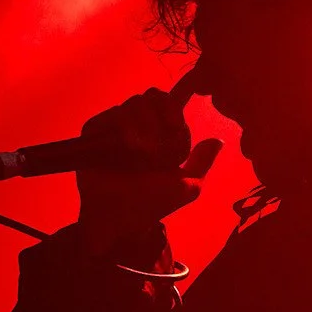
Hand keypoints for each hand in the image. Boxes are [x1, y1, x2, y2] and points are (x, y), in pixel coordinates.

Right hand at [75, 87, 224, 252]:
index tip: (175, 125)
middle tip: (157, 141)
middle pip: (150, 97)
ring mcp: (114, 129)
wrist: (118, 215)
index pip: (166, 102)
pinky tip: (123, 147)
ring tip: (139, 152)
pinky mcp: (93, 132)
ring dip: (141, 126)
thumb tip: (218, 141)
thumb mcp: (186, 186)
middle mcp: (136, 128)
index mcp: (157, 134)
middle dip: (158, 115)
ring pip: (132, 104)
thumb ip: (202, 162)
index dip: (172, 107)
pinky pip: (109, 115)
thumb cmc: (151, 203)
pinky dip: (120, 126)